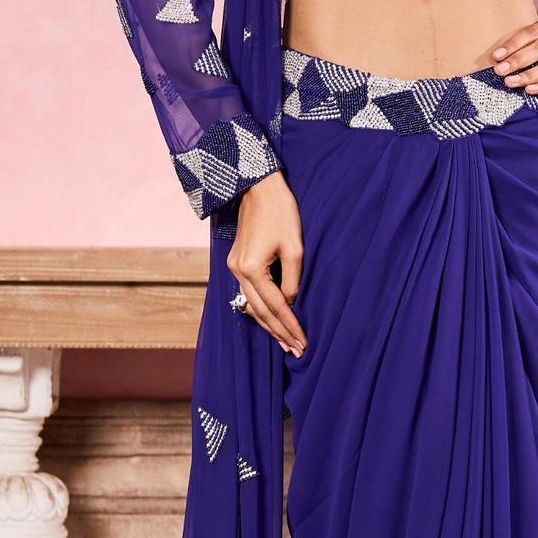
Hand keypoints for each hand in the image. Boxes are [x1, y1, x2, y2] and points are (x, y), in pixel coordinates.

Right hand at [226, 170, 306, 357]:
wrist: (258, 186)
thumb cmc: (281, 212)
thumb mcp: (295, 247)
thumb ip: (292, 280)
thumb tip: (291, 304)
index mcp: (251, 268)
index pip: (276, 306)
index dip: (291, 326)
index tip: (304, 342)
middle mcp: (237, 270)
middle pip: (260, 311)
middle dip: (279, 332)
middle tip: (296, 350)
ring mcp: (234, 266)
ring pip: (252, 305)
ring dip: (269, 324)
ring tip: (286, 341)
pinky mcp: (236, 261)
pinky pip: (249, 292)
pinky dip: (262, 307)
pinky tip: (272, 318)